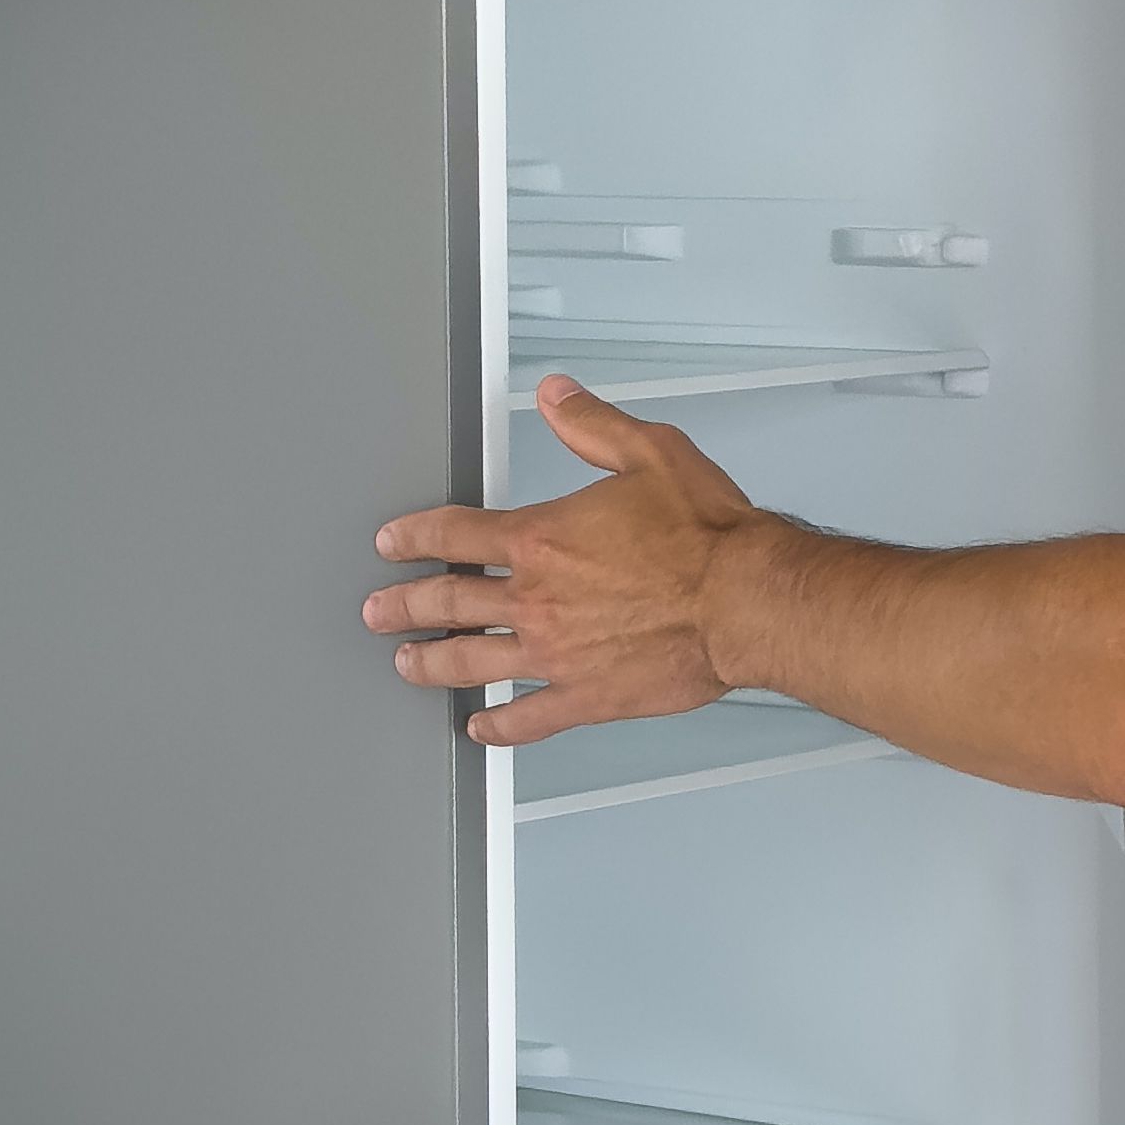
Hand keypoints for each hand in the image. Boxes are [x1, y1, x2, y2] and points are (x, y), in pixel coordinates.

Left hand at [365, 379, 762, 743]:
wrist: (747, 601)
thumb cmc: (709, 536)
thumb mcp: (651, 452)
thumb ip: (592, 425)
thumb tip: (556, 397)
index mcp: (543, 540)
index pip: (455, 536)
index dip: (413, 537)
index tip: (392, 544)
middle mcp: (538, 600)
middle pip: (448, 603)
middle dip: (403, 605)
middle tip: (378, 612)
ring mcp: (556, 654)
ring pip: (472, 662)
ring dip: (431, 663)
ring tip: (406, 663)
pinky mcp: (587, 696)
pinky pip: (529, 717)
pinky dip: (500, 725)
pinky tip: (483, 726)